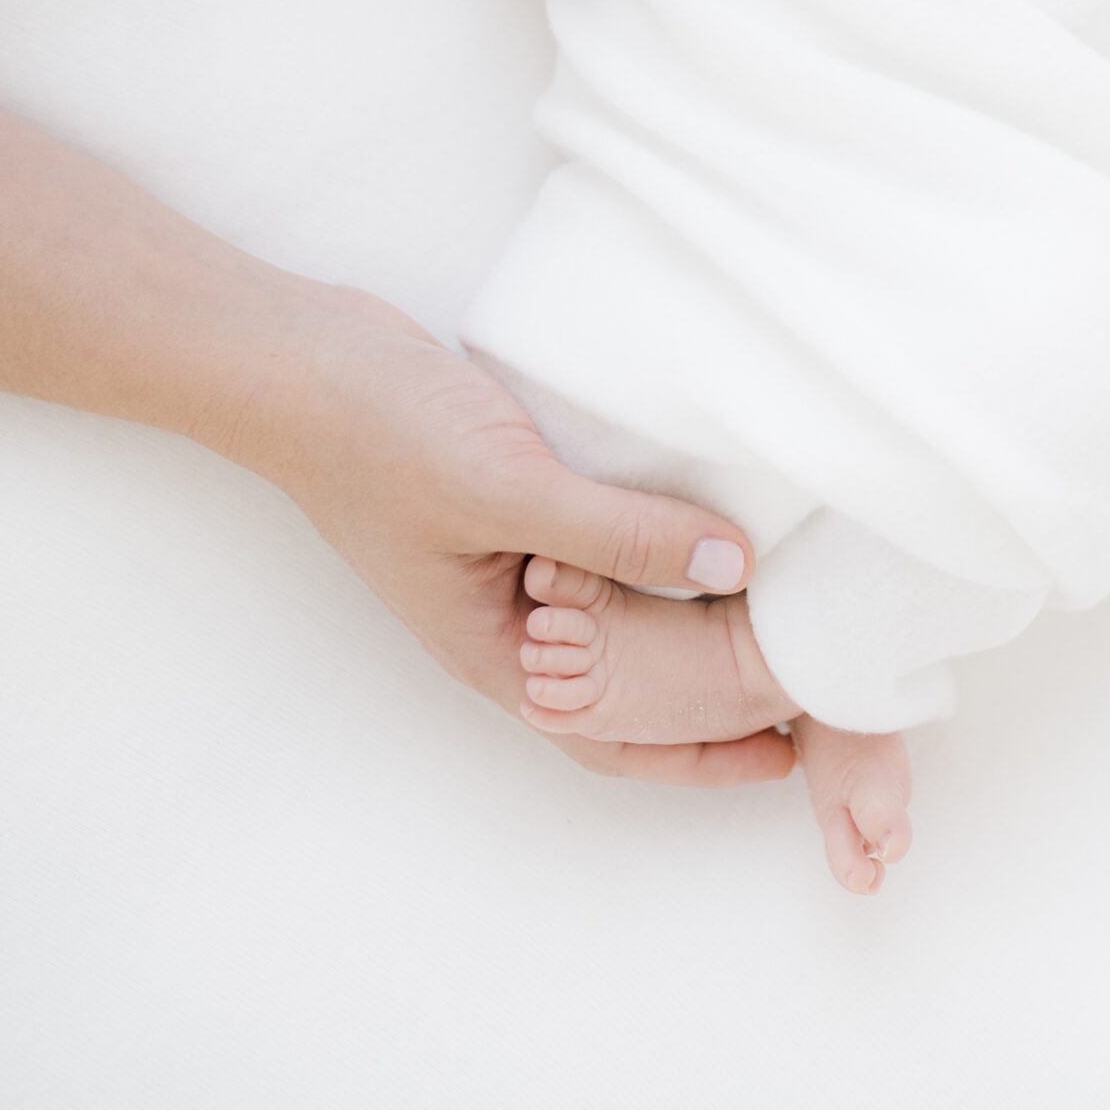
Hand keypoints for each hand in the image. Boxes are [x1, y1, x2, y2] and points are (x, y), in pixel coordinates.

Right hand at [274, 285, 794, 784]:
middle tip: (809, 677)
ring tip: (782, 600)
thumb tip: (737, 567)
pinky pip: (607, 535)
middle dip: (713, 688)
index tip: (788, 748)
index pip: (616, 731)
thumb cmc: (380, 439)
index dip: (702, 752)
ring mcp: (514, 554)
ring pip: (623, 603)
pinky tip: (716, 510)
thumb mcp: (511, 492)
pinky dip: (660, 535)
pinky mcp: (520, 493)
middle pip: (629, 677)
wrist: (301, 357)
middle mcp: (512, 615)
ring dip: (692, 608)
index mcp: (497, 649)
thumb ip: (621, 533)